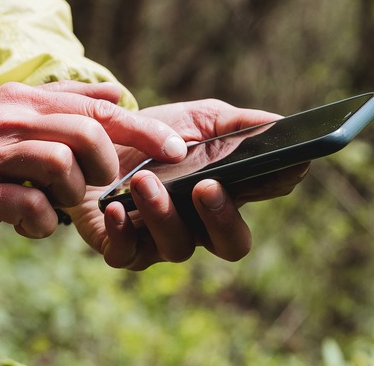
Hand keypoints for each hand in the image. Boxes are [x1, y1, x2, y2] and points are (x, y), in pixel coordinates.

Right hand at [0, 81, 187, 242]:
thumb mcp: (5, 111)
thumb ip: (61, 102)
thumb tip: (118, 94)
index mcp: (24, 98)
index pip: (100, 107)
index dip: (146, 128)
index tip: (177, 149)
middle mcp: (11, 118)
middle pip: (91, 131)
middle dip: (111, 163)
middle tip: (104, 183)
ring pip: (64, 164)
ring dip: (75, 192)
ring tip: (59, 201)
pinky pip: (30, 206)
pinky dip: (41, 222)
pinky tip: (29, 223)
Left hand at [68, 99, 309, 269]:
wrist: (92, 139)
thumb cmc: (152, 134)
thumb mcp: (197, 119)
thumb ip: (238, 124)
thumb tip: (281, 123)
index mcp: (227, 190)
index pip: (266, 194)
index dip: (276, 182)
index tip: (281, 162)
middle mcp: (200, 223)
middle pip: (232, 243)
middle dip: (223, 218)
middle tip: (206, 187)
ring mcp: (161, 239)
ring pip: (178, 248)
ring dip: (163, 214)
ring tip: (143, 180)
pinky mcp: (120, 246)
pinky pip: (127, 255)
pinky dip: (122, 233)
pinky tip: (115, 207)